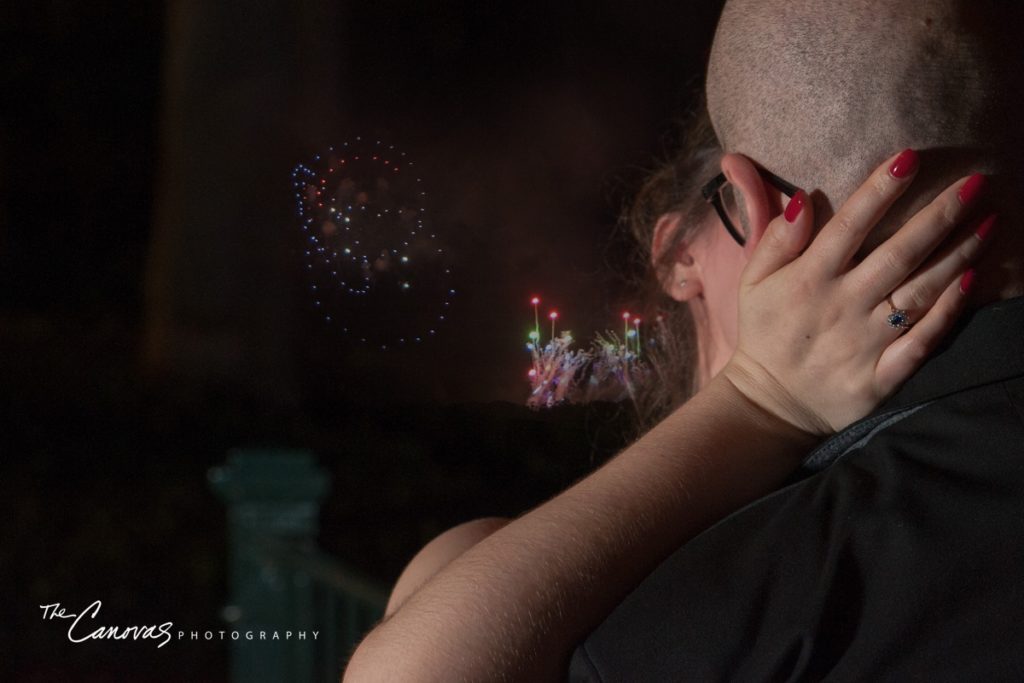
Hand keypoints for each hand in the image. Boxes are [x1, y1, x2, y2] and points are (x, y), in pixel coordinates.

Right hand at [721, 149, 993, 434]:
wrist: (770, 403)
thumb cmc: (765, 332)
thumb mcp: (753, 283)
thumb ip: (775, 240)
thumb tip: (801, 200)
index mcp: (809, 279)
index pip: (849, 225)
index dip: (879, 190)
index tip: (909, 157)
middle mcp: (842, 305)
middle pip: (899, 253)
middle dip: (939, 215)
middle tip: (976, 183)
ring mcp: (865, 341)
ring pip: (920, 292)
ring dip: (957, 254)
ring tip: (989, 222)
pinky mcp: (882, 375)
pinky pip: (923, 340)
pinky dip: (948, 312)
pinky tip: (972, 281)